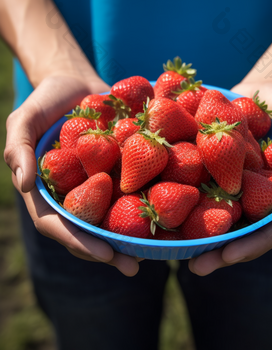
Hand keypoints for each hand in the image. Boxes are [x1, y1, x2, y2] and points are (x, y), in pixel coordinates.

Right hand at [4, 74, 140, 276]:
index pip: (57, 225)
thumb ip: (19, 149)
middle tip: (133, 266)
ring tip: (159, 252)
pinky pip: (133, 190)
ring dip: (133, 237)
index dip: (78, 241)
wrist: (76, 83)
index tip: (103, 253)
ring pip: (114, 217)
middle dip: (110, 250)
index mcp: (47, 193)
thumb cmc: (45, 101)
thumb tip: (22, 184)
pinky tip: (173, 214)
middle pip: (88, 230)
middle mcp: (74, 195)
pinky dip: (150, 202)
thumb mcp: (24, 120)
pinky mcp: (119, 172)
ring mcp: (97, 186)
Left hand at [188, 80, 271, 275]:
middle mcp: (262, 198)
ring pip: (222, 219)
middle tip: (195, 267)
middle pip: (245, 233)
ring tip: (177, 253)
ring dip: (201, 238)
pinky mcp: (220, 173)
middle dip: (221, 253)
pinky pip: (206, 192)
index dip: (253, 244)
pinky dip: (189, 205)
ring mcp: (240, 188)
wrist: (267, 87)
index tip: (228, 255)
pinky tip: (166, 215)